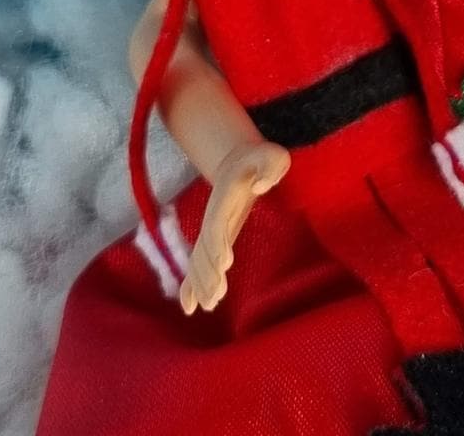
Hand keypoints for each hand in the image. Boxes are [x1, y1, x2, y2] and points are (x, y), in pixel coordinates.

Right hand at [179, 140, 289, 314]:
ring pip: (198, 259)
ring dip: (201, 283)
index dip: (219, 243)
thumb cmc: (261, 159)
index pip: (218, 224)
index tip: (226, 263)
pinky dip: (190, 284)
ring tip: (209, 305)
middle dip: (208, 273)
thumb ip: (269, 168)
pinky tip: (190, 307)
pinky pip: (197, 263)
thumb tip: (260, 187)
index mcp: (225, 198)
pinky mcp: (213, 238)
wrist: (238, 161)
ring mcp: (211, 228)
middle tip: (216, 297)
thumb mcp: (273, 156)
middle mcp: (213, 216)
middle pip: (205, 248)